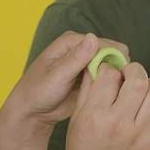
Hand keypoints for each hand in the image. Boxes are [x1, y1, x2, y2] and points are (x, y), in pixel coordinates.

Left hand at [3, 31, 128, 126]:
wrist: (32, 111)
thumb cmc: (38, 91)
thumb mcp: (57, 75)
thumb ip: (75, 58)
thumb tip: (93, 38)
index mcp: (71, 42)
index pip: (103, 44)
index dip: (114, 58)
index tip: (117, 77)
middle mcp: (80, 49)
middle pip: (111, 53)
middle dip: (116, 68)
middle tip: (115, 88)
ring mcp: (86, 64)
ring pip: (112, 66)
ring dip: (115, 77)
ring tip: (113, 93)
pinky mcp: (89, 77)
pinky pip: (108, 78)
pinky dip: (111, 85)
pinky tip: (109, 96)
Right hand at [63, 62, 149, 149]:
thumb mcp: (76, 118)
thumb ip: (87, 89)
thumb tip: (98, 64)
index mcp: (96, 115)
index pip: (109, 76)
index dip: (110, 69)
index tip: (110, 73)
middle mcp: (119, 125)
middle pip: (138, 81)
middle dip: (134, 70)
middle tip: (129, 75)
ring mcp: (140, 138)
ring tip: (143, 89)